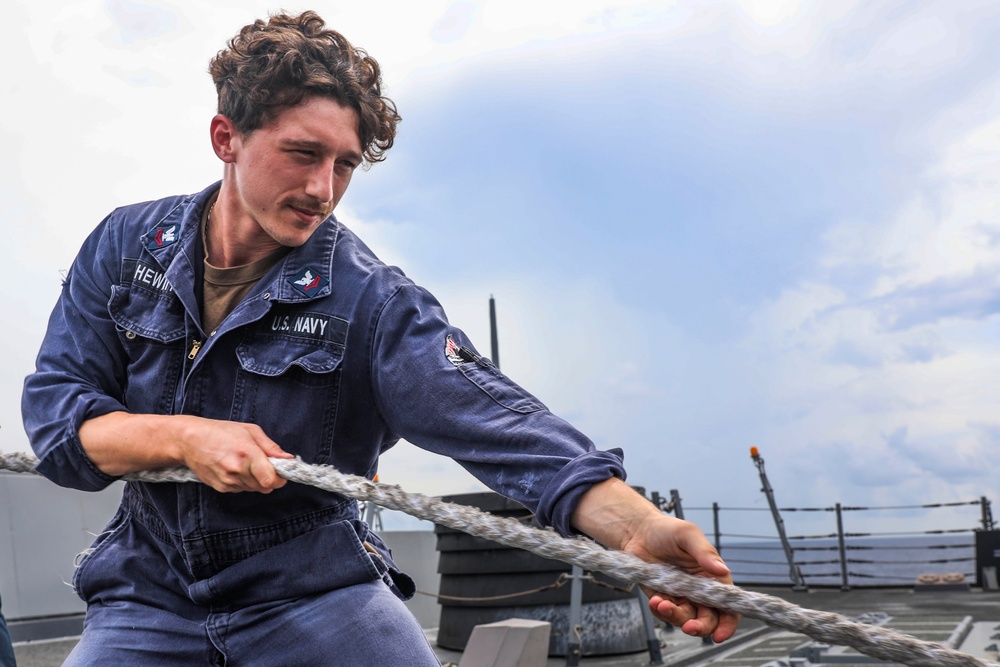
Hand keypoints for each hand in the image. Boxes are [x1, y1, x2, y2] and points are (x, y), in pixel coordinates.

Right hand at [176, 418, 293, 493]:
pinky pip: (241, 490)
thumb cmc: (220, 431)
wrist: (189, 440)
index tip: (281, 472)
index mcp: (247, 453)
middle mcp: (237, 470)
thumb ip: (271, 447)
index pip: (271, 480)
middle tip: (263, 465)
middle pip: (264, 487)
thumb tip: (288, 459)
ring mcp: (228, 481)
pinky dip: (243, 482)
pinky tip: (235, 468)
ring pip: (253, 489)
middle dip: (269, 478)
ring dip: (256, 480)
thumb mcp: (250, 430)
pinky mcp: (221, 487)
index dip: (280, 478)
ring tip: (246, 463)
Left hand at [623, 513, 739, 642]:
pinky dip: (660, 611)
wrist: (638, 531)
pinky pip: (664, 613)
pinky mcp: (662, 598)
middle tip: (689, 627)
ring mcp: (681, 596)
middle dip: (700, 627)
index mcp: (713, 577)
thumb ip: (705, 553)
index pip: (728, 606)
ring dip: (676, 617)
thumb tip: (722, 570)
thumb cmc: (667, 529)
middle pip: (708, 619)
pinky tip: (655, 600)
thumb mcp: (688, 534)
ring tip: (662, 604)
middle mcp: (700, 590)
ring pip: (685, 619)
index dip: (728, 623)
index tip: (719, 635)